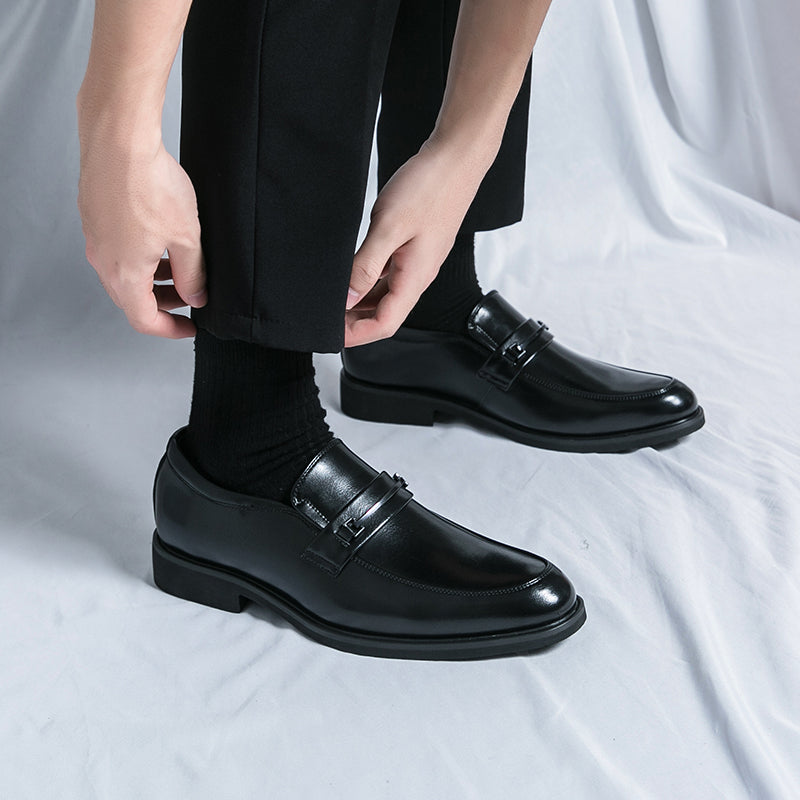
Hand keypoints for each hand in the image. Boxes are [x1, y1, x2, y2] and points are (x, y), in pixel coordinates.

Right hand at [78, 136, 205, 337]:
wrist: (119, 140)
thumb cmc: (151, 185)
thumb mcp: (187, 238)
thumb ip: (193, 274)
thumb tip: (196, 297)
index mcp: (125, 274)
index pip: (144, 320)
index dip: (169, 329)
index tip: (189, 327)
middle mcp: (103, 261)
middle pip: (132, 300)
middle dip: (163, 304)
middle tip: (190, 296)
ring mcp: (96, 239)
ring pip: (124, 275)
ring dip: (152, 280)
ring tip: (179, 267)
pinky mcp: (95, 219)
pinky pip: (117, 252)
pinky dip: (140, 259)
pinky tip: (161, 241)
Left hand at [344, 136, 494, 347]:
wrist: (456, 159)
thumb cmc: (429, 188)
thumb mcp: (389, 227)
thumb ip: (366, 266)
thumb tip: (347, 298)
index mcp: (414, 278)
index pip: (384, 324)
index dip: (355, 334)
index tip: (329, 332)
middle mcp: (418, 276)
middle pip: (385, 315)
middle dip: (354, 322)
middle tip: (324, 316)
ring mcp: (417, 263)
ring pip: (386, 296)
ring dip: (360, 303)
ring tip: (334, 298)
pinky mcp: (414, 249)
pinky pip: (389, 276)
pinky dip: (368, 281)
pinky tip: (352, 274)